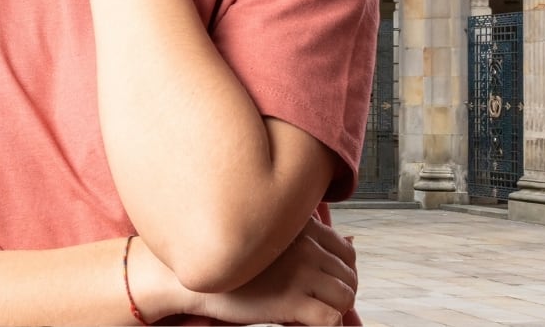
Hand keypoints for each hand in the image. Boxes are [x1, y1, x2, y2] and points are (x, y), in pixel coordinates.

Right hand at [187, 218, 357, 324]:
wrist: (192, 279)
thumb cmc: (230, 260)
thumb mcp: (269, 239)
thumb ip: (306, 237)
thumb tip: (351, 241)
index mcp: (299, 227)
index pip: (346, 250)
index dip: (343, 270)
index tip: (326, 281)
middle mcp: (304, 246)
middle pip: (350, 276)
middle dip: (341, 291)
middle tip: (319, 300)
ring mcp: (299, 273)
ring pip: (346, 298)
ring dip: (334, 309)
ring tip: (312, 311)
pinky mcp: (292, 301)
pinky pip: (331, 320)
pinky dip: (325, 325)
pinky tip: (304, 322)